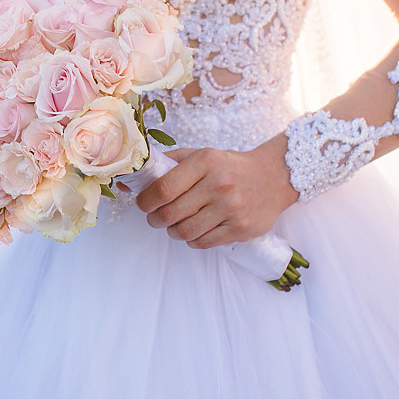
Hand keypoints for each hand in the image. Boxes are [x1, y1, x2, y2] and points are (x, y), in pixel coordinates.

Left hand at [136, 142, 299, 249]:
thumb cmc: (228, 167)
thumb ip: (166, 164)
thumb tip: (125, 180)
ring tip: (175, 224)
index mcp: (205, 162)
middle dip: (155, 219)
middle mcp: (219, 184)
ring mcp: (232, 208)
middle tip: (156, 217)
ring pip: (185, 232)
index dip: (145, 201)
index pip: (163, 188)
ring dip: (172, 231)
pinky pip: (203, 243)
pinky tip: (194, 230)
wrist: (273, 177)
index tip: (143, 203)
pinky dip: (192, 240)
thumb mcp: (200, 155)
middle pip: (171, 213)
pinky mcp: (241, 229)